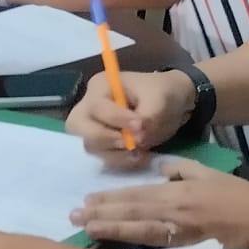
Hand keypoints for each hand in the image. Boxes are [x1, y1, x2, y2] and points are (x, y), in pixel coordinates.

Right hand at [66, 69, 193, 168]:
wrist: (169, 104)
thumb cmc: (160, 93)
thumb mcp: (160, 98)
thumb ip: (149, 115)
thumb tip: (137, 137)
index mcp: (100, 86)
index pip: (98, 107)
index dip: (118, 120)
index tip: (141, 127)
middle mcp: (88, 106)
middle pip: (79, 126)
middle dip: (106, 139)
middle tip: (131, 144)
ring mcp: (91, 126)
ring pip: (89, 145)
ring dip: (114, 154)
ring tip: (140, 152)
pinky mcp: (100, 143)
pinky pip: (101, 157)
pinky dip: (119, 161)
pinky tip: (138, 157)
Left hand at [69, 157, 248, 248]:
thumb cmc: (239, 198)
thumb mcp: (209, 173)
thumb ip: (181, 168)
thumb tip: (157, 165)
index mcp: (177, 193)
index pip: (135, 195)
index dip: (110, 198)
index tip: (86, 199)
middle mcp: (173, 215)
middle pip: (130, 214)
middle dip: (100, 215)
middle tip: (73, 216)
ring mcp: (179, 236)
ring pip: (137, 232)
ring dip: (110, 231)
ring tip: (86, 229)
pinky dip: (134, 248)